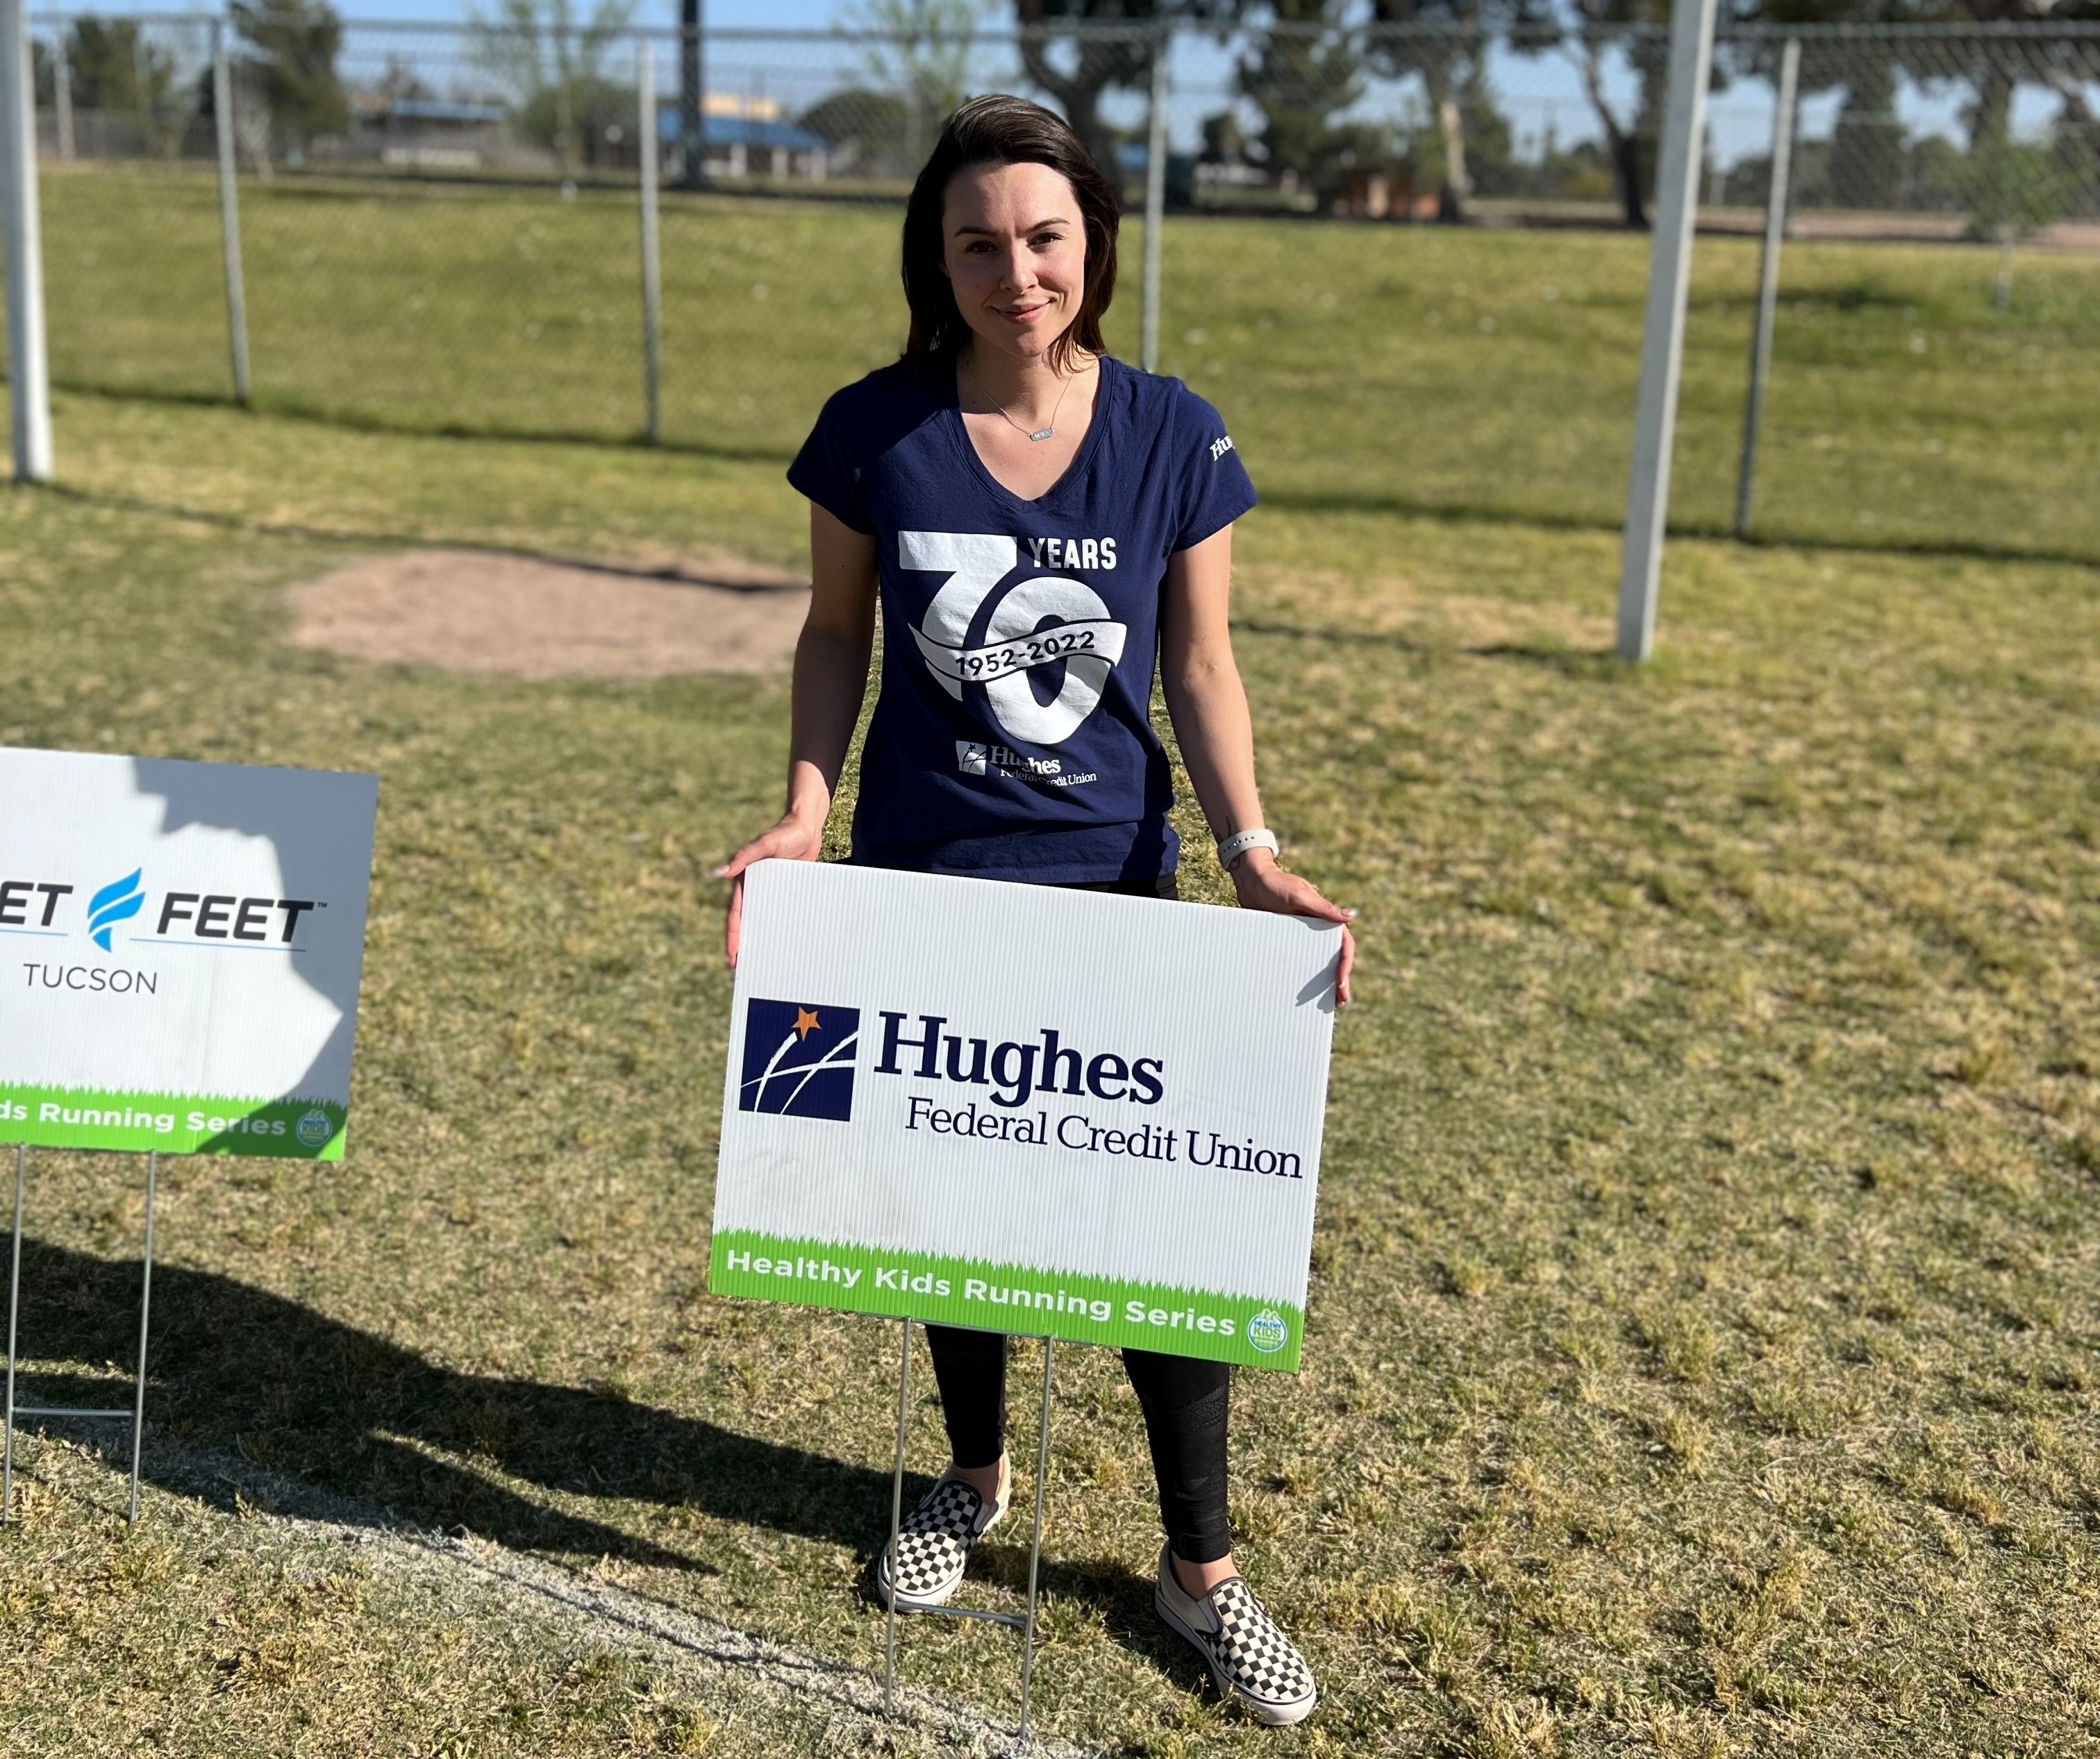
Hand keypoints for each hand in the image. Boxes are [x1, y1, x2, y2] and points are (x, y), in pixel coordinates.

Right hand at [717, 809, 824, 966]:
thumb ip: (745, 856)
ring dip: (759, 939)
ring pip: (763, 919)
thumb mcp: (765, 844)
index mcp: (746, 880)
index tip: (732, 955)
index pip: (736, 913)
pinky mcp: (788, 890)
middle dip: (741, 944)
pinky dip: (779, 927)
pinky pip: (782, 912)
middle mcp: (756, 888)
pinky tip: (784, 942)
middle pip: (747, 921)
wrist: (807, 826)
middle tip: (739, 968)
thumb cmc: (785, 832)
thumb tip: (721, 872)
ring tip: (759, 962)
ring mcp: (772, 891)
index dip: (733, 935)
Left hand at [1229, 851, 1356, 1005]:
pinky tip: (1297, 991)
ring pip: (1317, 961)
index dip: (1345, 964)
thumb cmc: (1276, 885)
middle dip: (1339, 980)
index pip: (1342, 944)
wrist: (1251, 881)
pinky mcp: (1287, 939)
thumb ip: (1323, 908)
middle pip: (1333, 957)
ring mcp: (1303, 935)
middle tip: (1340, 1002)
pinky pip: (1297, 959)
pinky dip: (1301, 975)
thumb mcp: (1299, 896)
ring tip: (1326, 1003)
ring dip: (1323, 981)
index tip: (1341, 982)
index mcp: (1325, 918)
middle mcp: (1317, 928)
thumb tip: (1350, 918)